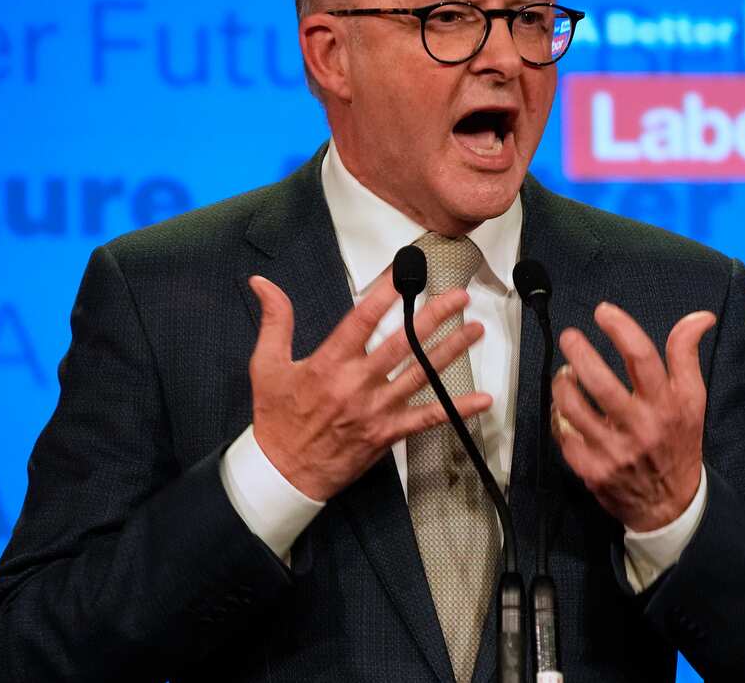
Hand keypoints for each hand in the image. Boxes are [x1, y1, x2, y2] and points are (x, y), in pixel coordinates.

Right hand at [247, 272, 490, 500]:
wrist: (282, 473)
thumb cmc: (277, 418)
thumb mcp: (267, 365)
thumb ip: (275, 321)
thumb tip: (262, 284)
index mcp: (329, 364)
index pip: (362, 319)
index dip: (386, 293)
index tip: (406, 272)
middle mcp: (356, 384)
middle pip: (402, 343)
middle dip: (434, 316)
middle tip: (458, 296)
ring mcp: (376, 410)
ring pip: (421, 375)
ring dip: (451, 350)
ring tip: (475, 329)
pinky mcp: (387, 433)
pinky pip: (428, 419)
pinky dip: (457, 409)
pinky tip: (482, 399)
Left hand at [551, 301, 716, 531]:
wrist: (670, 505)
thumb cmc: (678, 442)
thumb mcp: (693, 399)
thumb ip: (688, 355)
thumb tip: (700, 316)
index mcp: (668, 405)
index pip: (642, 356)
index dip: (619, 328)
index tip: (603, 312)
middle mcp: (641, 426)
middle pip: (600, 381)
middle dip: (579, 352)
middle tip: (570, 337)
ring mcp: (614, 451)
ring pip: (573, 407)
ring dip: (563, 383)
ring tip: (565, 373)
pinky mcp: (592, 470)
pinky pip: (564, 435)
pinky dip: (559, 416)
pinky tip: (564, 407)